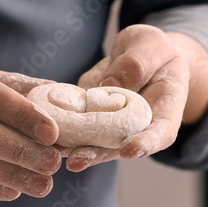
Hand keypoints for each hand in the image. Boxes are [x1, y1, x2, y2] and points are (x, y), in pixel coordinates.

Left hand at [64, 25, 196, 171]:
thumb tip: (110, 85)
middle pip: (120, 146)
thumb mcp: (151, 45)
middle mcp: (137, 126)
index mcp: (164, 110)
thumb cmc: (154, 51)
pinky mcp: (90, 117)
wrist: (140, 55)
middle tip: (77, 161)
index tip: (129, 150)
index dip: (146, 144)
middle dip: (98, 155)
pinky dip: (61, 131)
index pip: (161, 134)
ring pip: (95, 142)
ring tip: (56, 152)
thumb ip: (137, 63)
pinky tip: (43, 133)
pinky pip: (75, 125)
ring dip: (75, 149)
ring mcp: (112, 125)